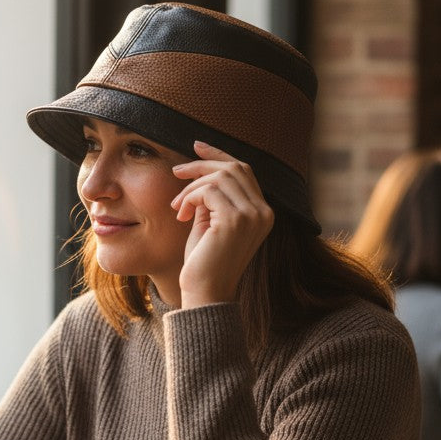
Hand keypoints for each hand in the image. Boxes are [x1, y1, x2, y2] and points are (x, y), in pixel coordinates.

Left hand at [171, 141, 273, 307]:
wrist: (205, 293)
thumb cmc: (203, 263)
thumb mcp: (210, 223)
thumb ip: (213, 199)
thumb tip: (200, 169)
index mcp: (263, 213)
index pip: (244, 171)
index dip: (219, 155)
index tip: (196, 146)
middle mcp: (264, 212)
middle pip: (234, 168)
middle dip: (201, 165)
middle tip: (176, 171)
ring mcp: (253, 216)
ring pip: (219, 177)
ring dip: (191, 187)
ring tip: (178, 206)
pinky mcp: (236, 220)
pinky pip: (208, 190)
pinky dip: (190, 197)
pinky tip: (181, 215)